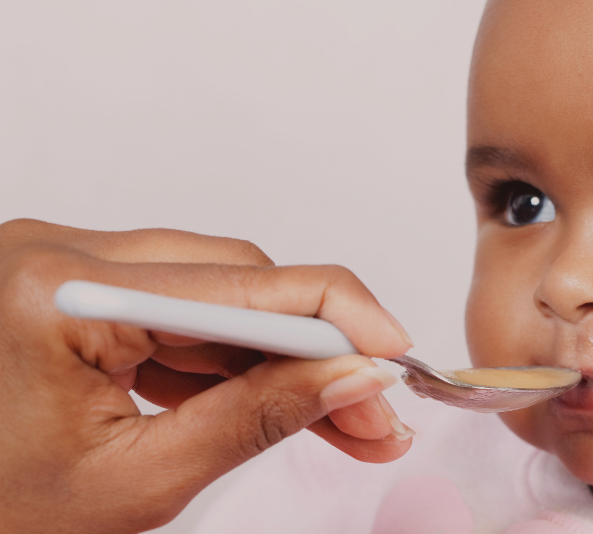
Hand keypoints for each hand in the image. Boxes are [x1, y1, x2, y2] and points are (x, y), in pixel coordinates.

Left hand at [0, 219, 414, 532]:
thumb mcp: (137, 481)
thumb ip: (259, 418)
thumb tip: (356, 377)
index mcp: (59, 293)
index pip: (244, 285)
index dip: (339, 320)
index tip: (397, 358)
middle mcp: (55, 252)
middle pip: (237, 280)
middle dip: (317, 348)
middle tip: (372, 410)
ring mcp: (57, 264)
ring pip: (214, 293)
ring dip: (278, 355)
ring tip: (334, 417)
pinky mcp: (65, 287)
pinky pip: (173, 309)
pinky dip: (225, 358)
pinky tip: (269, 401)